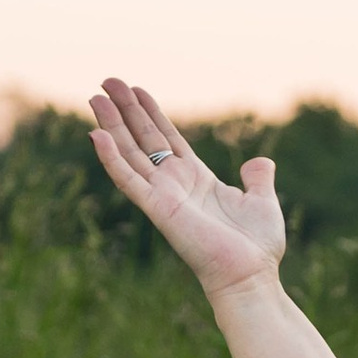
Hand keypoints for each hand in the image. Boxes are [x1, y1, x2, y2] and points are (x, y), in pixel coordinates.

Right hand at [89, 77, 285, 301]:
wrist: (251, 275)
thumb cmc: (257, 248)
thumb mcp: (262, 202)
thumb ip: (258, 179)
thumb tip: (259, 162)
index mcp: (196, 180)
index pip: (167, 139)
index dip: (151, 113)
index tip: (136, 89)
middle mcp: (175, 185)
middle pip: (143, 139)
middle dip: (125, 110)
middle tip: (106, 81)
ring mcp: (163, 196)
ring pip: (129, 153)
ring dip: (111, 125)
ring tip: (95, 97)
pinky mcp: (158, 209)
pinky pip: (128, 179)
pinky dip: (111, 158)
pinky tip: (97, 135)